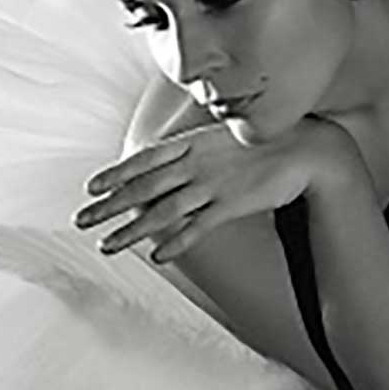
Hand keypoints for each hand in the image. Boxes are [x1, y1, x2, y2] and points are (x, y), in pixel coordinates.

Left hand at [73, 116, 347, 262]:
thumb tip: (174, 154)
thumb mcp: (224, 133)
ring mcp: (213, 185)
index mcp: (192, 142)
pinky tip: (157, 255)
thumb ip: (196, 146)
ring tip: (107, 246)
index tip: (89, 187)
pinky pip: (197, 228)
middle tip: (80, 220)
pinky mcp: (232, 205)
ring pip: (163, 211)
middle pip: (143, 188)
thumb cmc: (265, 140)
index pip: (143, 160)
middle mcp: (196, 164)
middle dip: (108, 206)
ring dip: (132, 231)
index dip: (115, 174)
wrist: (307, 149)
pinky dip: (176, 242)